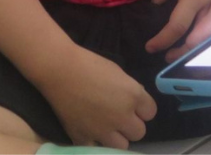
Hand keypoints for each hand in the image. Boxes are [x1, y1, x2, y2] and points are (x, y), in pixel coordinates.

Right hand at [37, 45, 156, 149]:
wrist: (59, 70)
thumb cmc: (89, 64)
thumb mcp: (118, 72)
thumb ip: (131, 90)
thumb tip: (136, 102)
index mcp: (133, 96)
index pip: (151, 113)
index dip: (142, 109)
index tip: (133, 105)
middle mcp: (122, 116)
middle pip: (139, 133)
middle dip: (131, 125)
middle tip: (119, 116)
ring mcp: (102, 130)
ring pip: (122, 146)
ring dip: (116, 137)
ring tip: (106, 127)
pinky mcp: (82, 138)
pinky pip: (97, 149)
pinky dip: (95, 143)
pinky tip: (90, 133)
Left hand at [144, 0, 210, 54]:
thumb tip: (156, 2)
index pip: (176, 26)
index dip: (162, 39)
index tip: (149, 47)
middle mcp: (207, 9)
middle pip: (191, 40)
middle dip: (176, 52)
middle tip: (161, 55)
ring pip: (201, 37)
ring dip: (187, 47)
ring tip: (172, 51)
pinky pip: (207, 28)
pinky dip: (197, 37)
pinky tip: (188, 36)